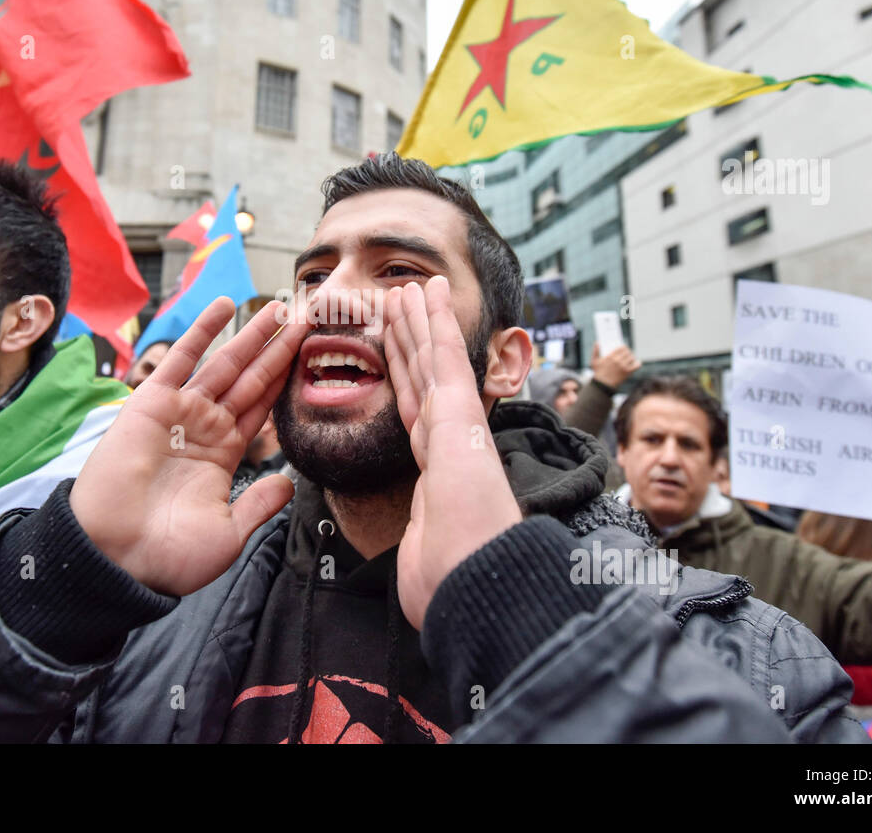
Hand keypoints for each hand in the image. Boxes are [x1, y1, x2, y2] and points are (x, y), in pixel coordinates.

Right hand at [69, 297, 308, 594]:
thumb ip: (260, 503)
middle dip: (278, 348)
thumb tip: (290, 483)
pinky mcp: (152, 403)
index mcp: (224, 456)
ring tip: (279, 306)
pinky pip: (182, 359)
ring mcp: (180, 413)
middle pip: (251, 379)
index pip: (262, 408)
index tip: (310, 355)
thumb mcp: (229, 532)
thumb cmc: (168, 555)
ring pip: (225, 363)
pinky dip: (202, 331)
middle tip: (306, 316)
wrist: (117, 557)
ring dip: (252, 334)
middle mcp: (204, 428)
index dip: (286, 380)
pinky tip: (224, 305)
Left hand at [384, 278, 521, 630]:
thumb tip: (417, 565)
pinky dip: (438, 320)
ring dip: (421, 320)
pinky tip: (430, 289)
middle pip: (421, 380)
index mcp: (438, 474)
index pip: (414, 416)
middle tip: (399, 305)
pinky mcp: (461, 416)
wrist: (477, 585)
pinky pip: (445, 357)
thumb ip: (419, 547)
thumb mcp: (422, 559)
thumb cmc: (451, 585)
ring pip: (433, 360)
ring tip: (409, 286)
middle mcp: (449, 444)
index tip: (395, 356)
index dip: (404, 381)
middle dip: (409, 341)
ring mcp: (458, 427)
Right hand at [591, 342, 639, 388]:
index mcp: (611, 356)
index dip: (624, 347)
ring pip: (632, 358)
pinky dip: (638, 364)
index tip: (624, 349)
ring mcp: (623, 366)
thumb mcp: (594, 361)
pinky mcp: (627, 372)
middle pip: (628, 352)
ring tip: (630, 359)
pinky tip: (636, 363)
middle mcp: (618, 360)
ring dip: (632, 358)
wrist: (603, 385)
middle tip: (628, 354)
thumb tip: (597, 343)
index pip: (622, 347)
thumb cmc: (598, 373)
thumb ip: (595, 351)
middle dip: (628, 352)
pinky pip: (636, 365)